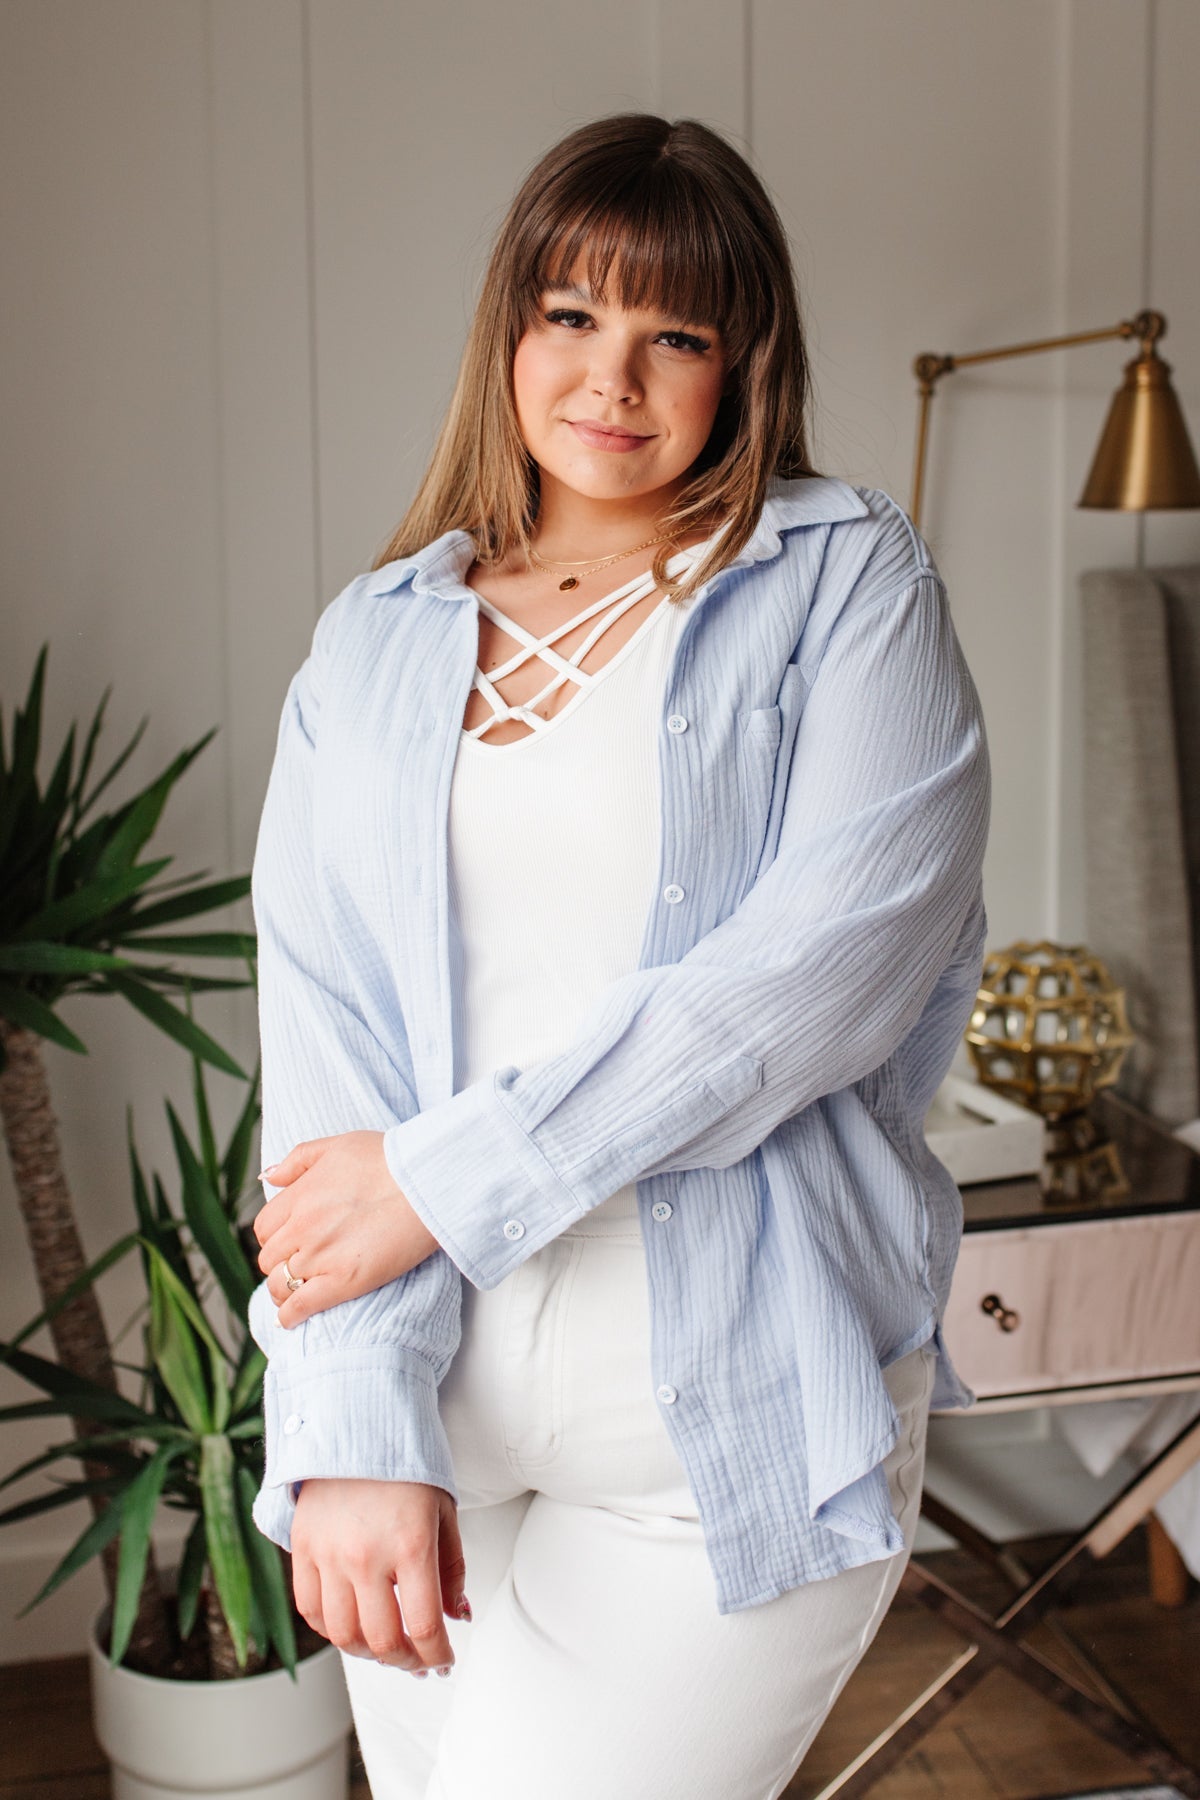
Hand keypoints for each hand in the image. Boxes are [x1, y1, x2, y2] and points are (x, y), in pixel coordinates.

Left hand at [254, 1131, 441, 1326]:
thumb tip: (268, 1177)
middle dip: (279, 1261)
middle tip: (296, 1264)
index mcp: (300, 1196)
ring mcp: (321, 1257)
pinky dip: (289, 1315)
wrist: (425, 1183)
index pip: (264, 1227)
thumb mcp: (339, 1145)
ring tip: (293, 1291)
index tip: (287, 1241)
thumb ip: (299, 1160)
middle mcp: (303, 1228)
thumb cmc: (389, 1160)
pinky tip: (289, 1318)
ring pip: (280, 1284)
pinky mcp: (343, 1282)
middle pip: (269, 1258)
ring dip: (282, 1289)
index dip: (274, 1236)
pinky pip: (300, 1306)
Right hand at [291, 1478, 469, 1674]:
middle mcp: (367, 1556)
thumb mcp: (444, 1511)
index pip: (423, 1627)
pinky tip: (350, 1624)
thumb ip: (451, 1568)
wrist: (358, 1422)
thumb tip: (456, 1616)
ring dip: (368, 1652)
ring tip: (384, 1644)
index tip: (443, 1661)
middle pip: (382, 1641)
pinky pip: (311, 1610)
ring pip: (343, 1635)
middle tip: (416, 1660)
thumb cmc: (406, 1465)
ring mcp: (330, 1554)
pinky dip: (331, 1629)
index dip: (436, 1656)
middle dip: (405, 1662)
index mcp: (411, 1545)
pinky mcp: (303, 1547)